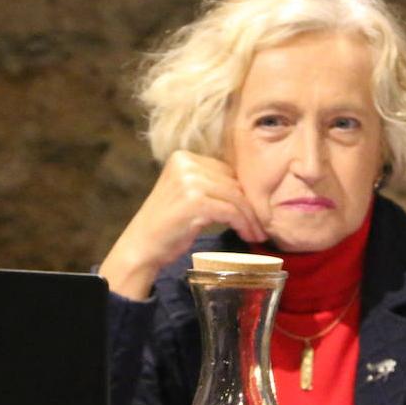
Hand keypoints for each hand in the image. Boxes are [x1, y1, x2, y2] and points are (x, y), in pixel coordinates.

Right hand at [99, 151, 267, 299]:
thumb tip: (251, 189)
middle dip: (252, 206)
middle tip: (263, 225)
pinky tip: (247, 235)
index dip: (245, 192)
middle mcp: (185, 163)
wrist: (141, 246)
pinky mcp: (194, 201)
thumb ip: (211, 184)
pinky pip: (231, 211)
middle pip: (234, 182)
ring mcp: (189, 181)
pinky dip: (243, 224)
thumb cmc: (168, 226)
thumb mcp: (188, 195)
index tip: (258, 211)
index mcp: (183, 157)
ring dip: (251, 218)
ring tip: (258, 233)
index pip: (227, 170)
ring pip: (236, 197)